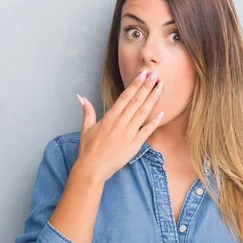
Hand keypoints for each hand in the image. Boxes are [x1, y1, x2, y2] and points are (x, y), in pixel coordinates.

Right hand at [74, 69, 163, 183]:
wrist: (93, 169)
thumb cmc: (88, 149)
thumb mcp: (86, 128)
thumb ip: (87, 111)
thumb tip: (80, 97)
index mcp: (110, 117)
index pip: (125, 96)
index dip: (135, 84)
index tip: (143, 74)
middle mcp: (121, 123)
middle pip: (136, 101)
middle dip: (147, 86)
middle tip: (155, 74)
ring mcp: (129, 133)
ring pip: (143, 112)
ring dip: (153, 99)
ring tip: (161, 87)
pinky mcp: (135, 145)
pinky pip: (147, 131)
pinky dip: (154, 122)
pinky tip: (162, 112)